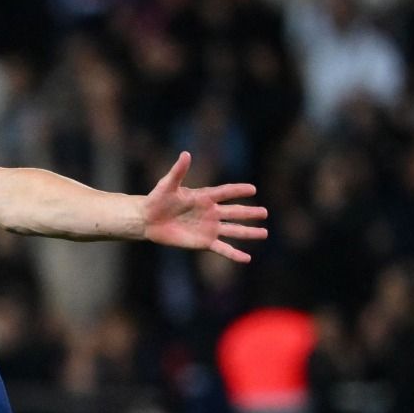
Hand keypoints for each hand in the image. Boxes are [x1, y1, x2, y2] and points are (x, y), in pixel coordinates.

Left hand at [142, 151, 267, 261]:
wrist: (148, 219)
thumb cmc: (157, 199)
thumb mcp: (168, 184)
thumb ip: (178, 171)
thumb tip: (185, 154)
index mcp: (204, 197)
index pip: (225, 192)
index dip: (238, 190)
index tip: (252, 189)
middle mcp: (210, 212)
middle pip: (235, 212)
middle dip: (250, 213)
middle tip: (265, 212)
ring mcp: (209, 228)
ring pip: (233, 230)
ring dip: (249, 232)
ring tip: (264, 233)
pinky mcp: (204, 242)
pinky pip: (222, 248)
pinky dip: (234, 254)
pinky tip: (247, 258)